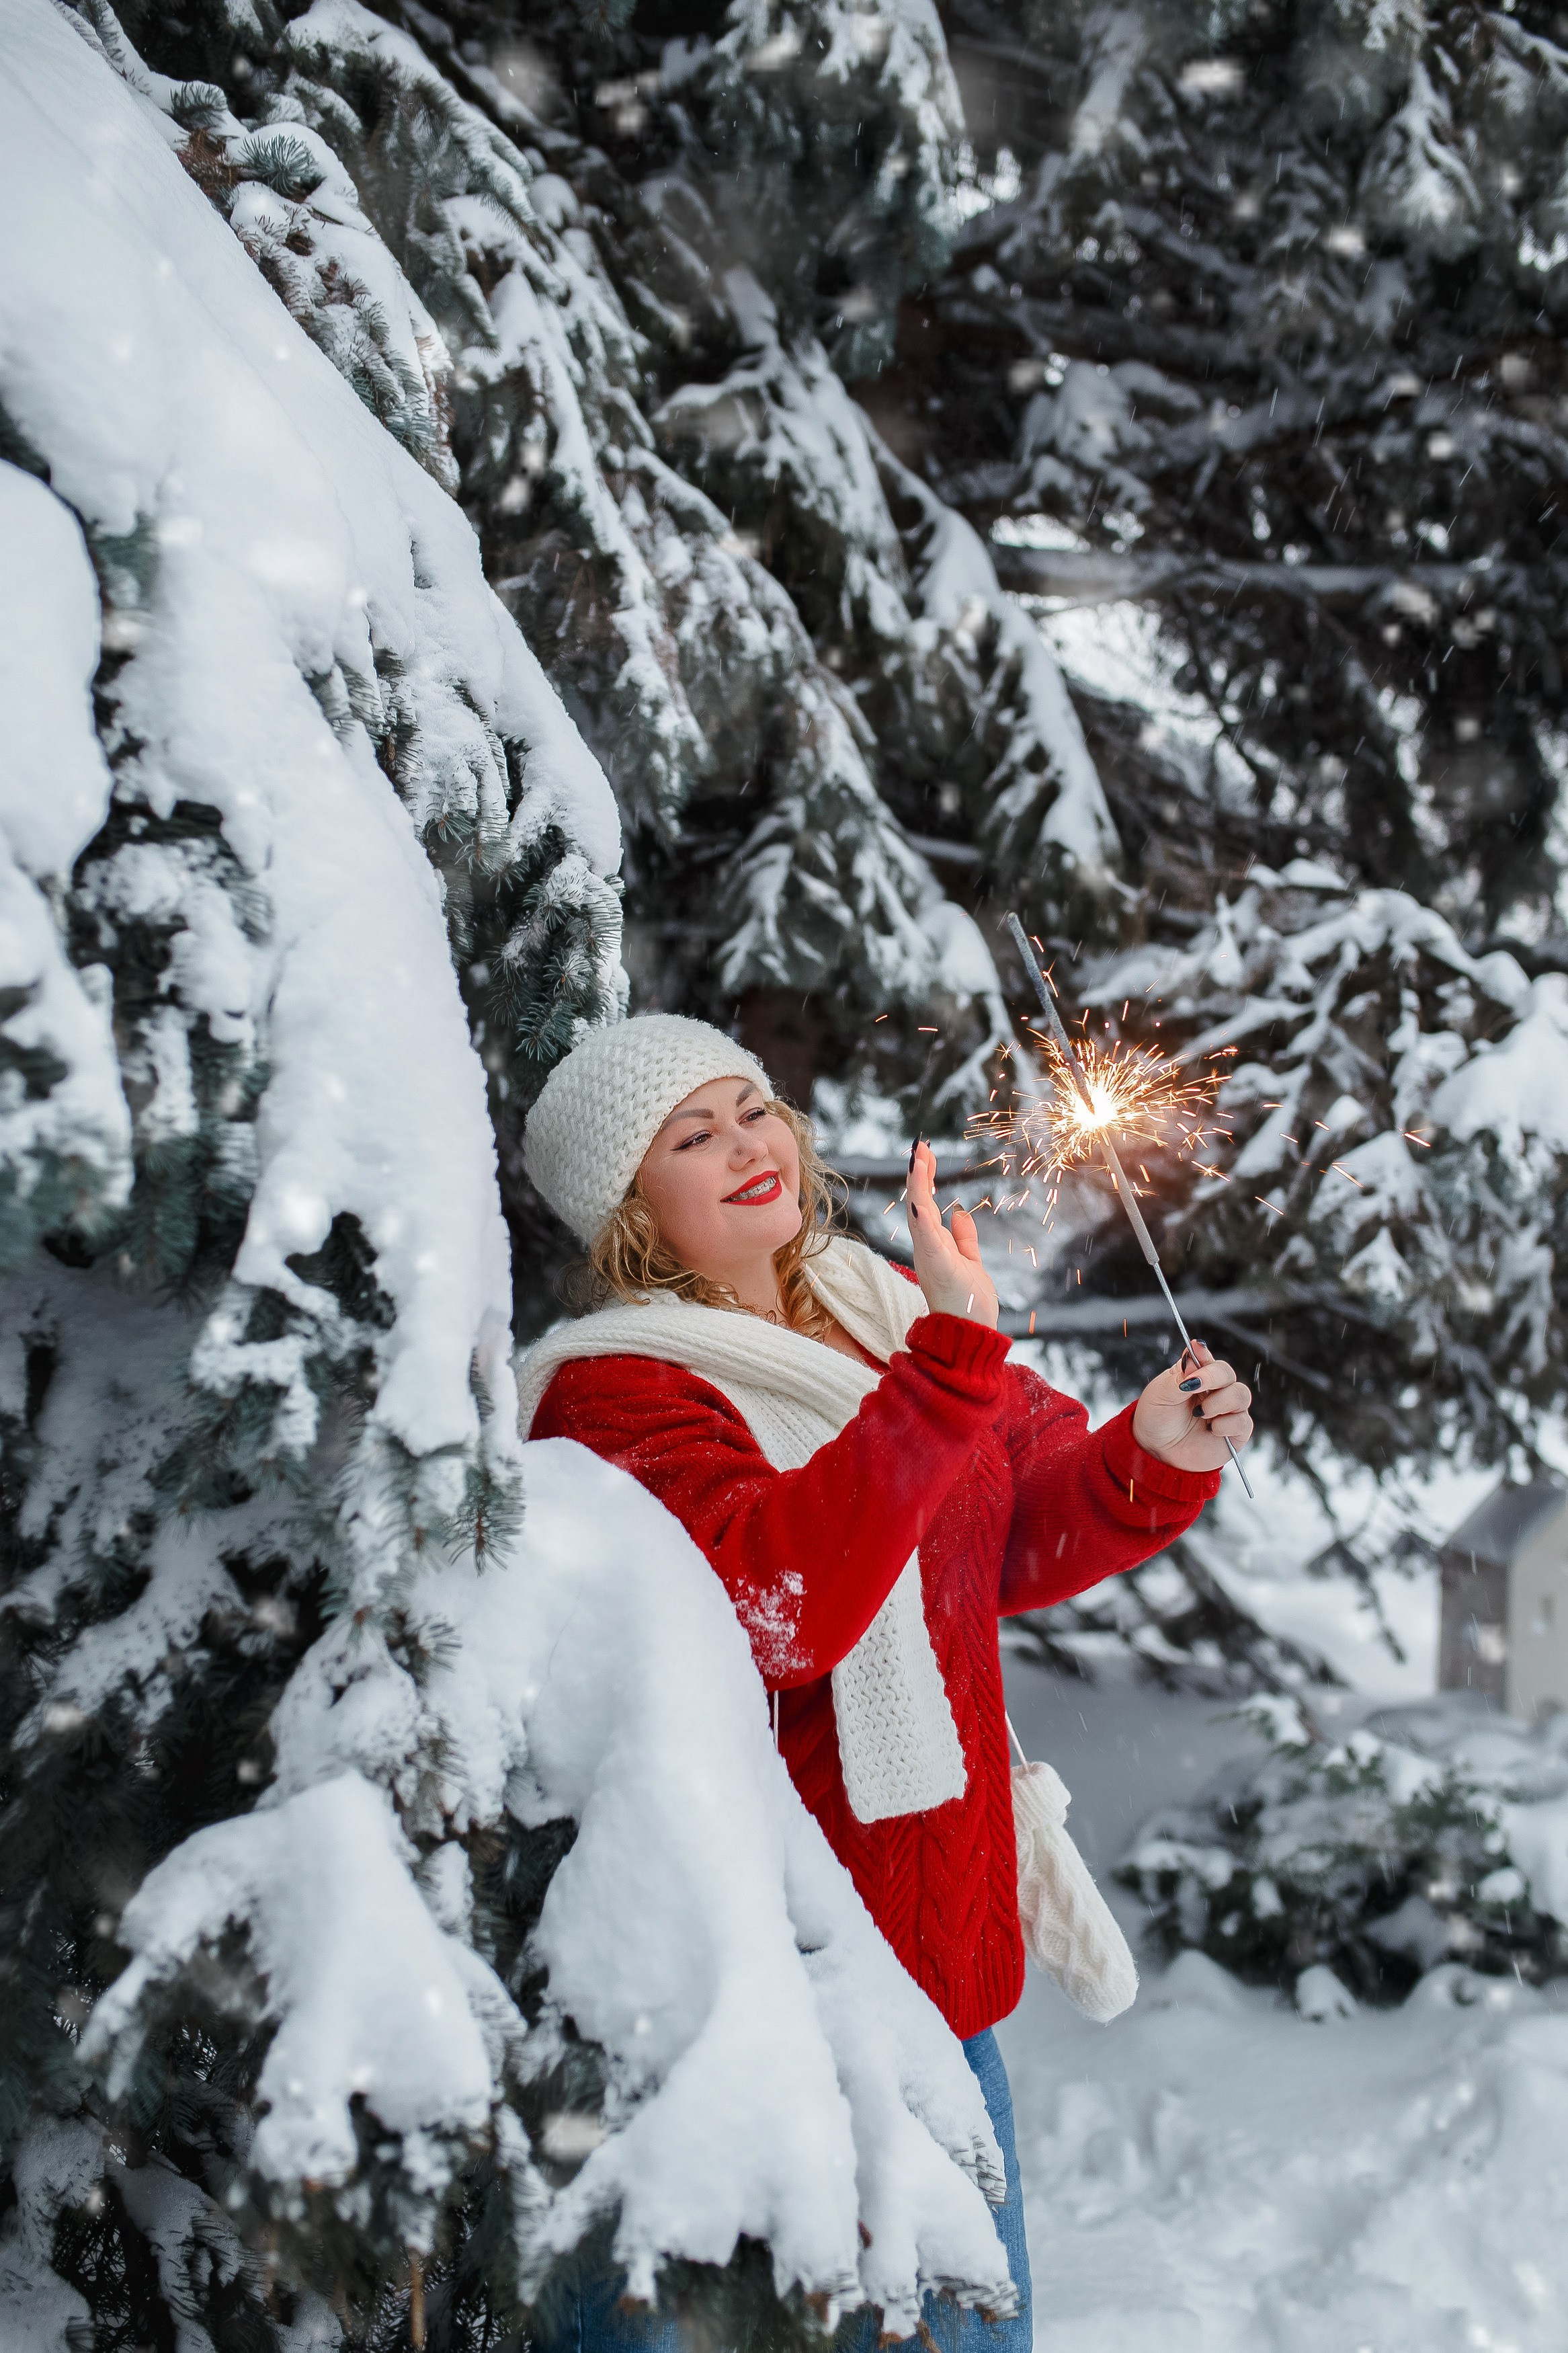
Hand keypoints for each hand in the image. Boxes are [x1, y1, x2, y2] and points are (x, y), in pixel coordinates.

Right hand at [906, 1140, 998, 1326]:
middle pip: (919, 1203)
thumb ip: (964, 1240)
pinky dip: (923, 1219)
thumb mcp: (971, 1263)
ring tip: (919, 1160)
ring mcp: (930, 1257)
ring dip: (918, 1187)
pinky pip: (927, 1239)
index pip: (927, 1205)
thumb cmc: (969, 1305)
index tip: (926, 1154)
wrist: (970, 1338)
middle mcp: (928, 1248)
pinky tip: (922, 1200)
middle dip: (919, 1174)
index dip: (925, 1179)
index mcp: (936, 1245)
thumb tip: (960, 1214)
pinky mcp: (938, 1267)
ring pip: (919, 1215)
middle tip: (920, 1146)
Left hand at [1132, 1339, 1252, 1472]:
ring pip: (1241, 1395)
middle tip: (1193, 1386)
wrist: (1155, 1452)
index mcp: (1196, 1377)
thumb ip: (1180, 1375)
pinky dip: (1227, 1424)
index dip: (1204, 1354)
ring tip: (1200, 1414)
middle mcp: (1214, 1391)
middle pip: (1228, 1374)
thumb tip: (1196, 1348)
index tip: (1197, 1349)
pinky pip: (1243, 1422)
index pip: (1208, 1359)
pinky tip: (1211, 1430)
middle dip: (1213, 1377)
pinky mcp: (1234, 1433)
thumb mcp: (1160, 1394)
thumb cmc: (1156, 1419)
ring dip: (1220, 1402)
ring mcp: (1226, 1411)